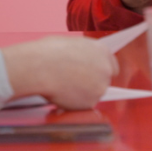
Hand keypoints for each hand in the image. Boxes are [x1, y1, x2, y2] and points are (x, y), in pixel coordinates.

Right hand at [1, 36, 118, 109]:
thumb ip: (83, 54)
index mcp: (102, 51)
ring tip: (64, 87)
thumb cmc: (48, 53)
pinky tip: (62, 95)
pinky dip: (74, 103)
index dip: (100, 72)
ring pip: (93, 94)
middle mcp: (105, 69)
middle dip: (92, 83)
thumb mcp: (71, 44)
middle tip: (75, 83)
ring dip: (82, 94)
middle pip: (104, 81)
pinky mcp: (90, 102)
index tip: (93, 76)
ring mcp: (100, 87)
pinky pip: (84, 105)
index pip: (112, 66)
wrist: (39, 67)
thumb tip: (80, 60)